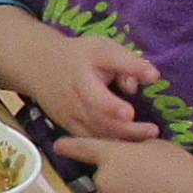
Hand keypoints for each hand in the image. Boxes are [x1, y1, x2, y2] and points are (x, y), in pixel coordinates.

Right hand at [22, 34, 162, 141]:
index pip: (96, 90)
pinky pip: (90, 140)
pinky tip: (131, 143)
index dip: (111, 104)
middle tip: (152, 130)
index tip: (129, 113)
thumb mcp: (103, 48)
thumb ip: (127, 62)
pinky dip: (110, 144)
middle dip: (125, 127)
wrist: (40, 67)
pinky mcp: (69, 127)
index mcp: (81, 75)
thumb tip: (152, 77)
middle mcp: (73, 98)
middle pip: (98, 118)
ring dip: (121, 138)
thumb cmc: (80, 56)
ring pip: (95, 132)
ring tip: (148, 138)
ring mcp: (69, 115)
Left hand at [50, 135, 192, 192]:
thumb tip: (126, 150)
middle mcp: (102, 179)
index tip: (58, 146)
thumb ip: (132, 147)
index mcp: (112, 155)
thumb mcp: (155, 146)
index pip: (82, 148)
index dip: (69, 147)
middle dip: (115, 181)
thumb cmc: (180, 168)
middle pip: (100, 179)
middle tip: (142, 183)